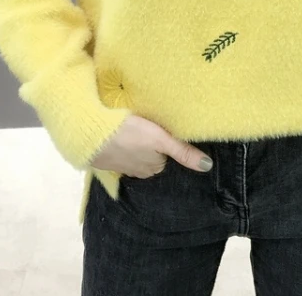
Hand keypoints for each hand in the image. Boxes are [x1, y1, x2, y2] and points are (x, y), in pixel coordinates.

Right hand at [89, 115, 213, 177]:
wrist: (92, 135)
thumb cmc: (130, 135)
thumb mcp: (160, 139)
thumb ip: (183, 151)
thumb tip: (208, 166)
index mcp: (153, 169)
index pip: (167, 158)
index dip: (167, 145)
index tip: (165, 133)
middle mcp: (139, 172)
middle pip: (152, 158)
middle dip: (153, 147)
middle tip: (152, 128)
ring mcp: (122, 167)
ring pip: (137, 156)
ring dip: (138, 146)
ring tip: (139, 131)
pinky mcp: (108, 159)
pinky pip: (122, 153)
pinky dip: (124, 145)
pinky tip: (123, 136)